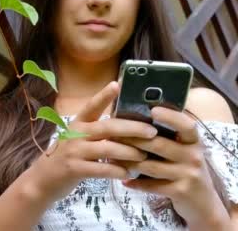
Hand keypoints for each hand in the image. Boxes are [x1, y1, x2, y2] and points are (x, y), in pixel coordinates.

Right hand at [27, 82, 158, 202]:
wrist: (44, 178)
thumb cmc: (68, 155)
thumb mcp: (78, 138)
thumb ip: (97, 131)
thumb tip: (127, 124)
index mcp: (78, 123)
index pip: (92, 105)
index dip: (104, 95)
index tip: (117, 84)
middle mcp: (76, 134)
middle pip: (107, 127)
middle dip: (132, 128)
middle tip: (152, 131)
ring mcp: (74, 151)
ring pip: (107, 148)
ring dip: (129, 152)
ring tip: (144, 156)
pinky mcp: (74, 169)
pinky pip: (101, 169)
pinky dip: (117, 170)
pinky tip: (128, 173)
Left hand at [117, 107, 230, 228]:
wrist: (203, 202)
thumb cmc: (185, 169)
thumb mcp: (183, 150)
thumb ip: (166, 137)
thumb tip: (134, 120)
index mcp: (193, 141)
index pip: (186, 125)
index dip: (170, 117)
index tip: (152, 110)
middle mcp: (194, 156)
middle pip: (158, 144)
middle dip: (132, 140)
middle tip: (111, 135)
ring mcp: (188, 174)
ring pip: (150, 166)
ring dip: (128, 162)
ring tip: (110, 157)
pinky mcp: (181, 191)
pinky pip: (152, 186)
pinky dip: (136, 183)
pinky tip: (123, 180)